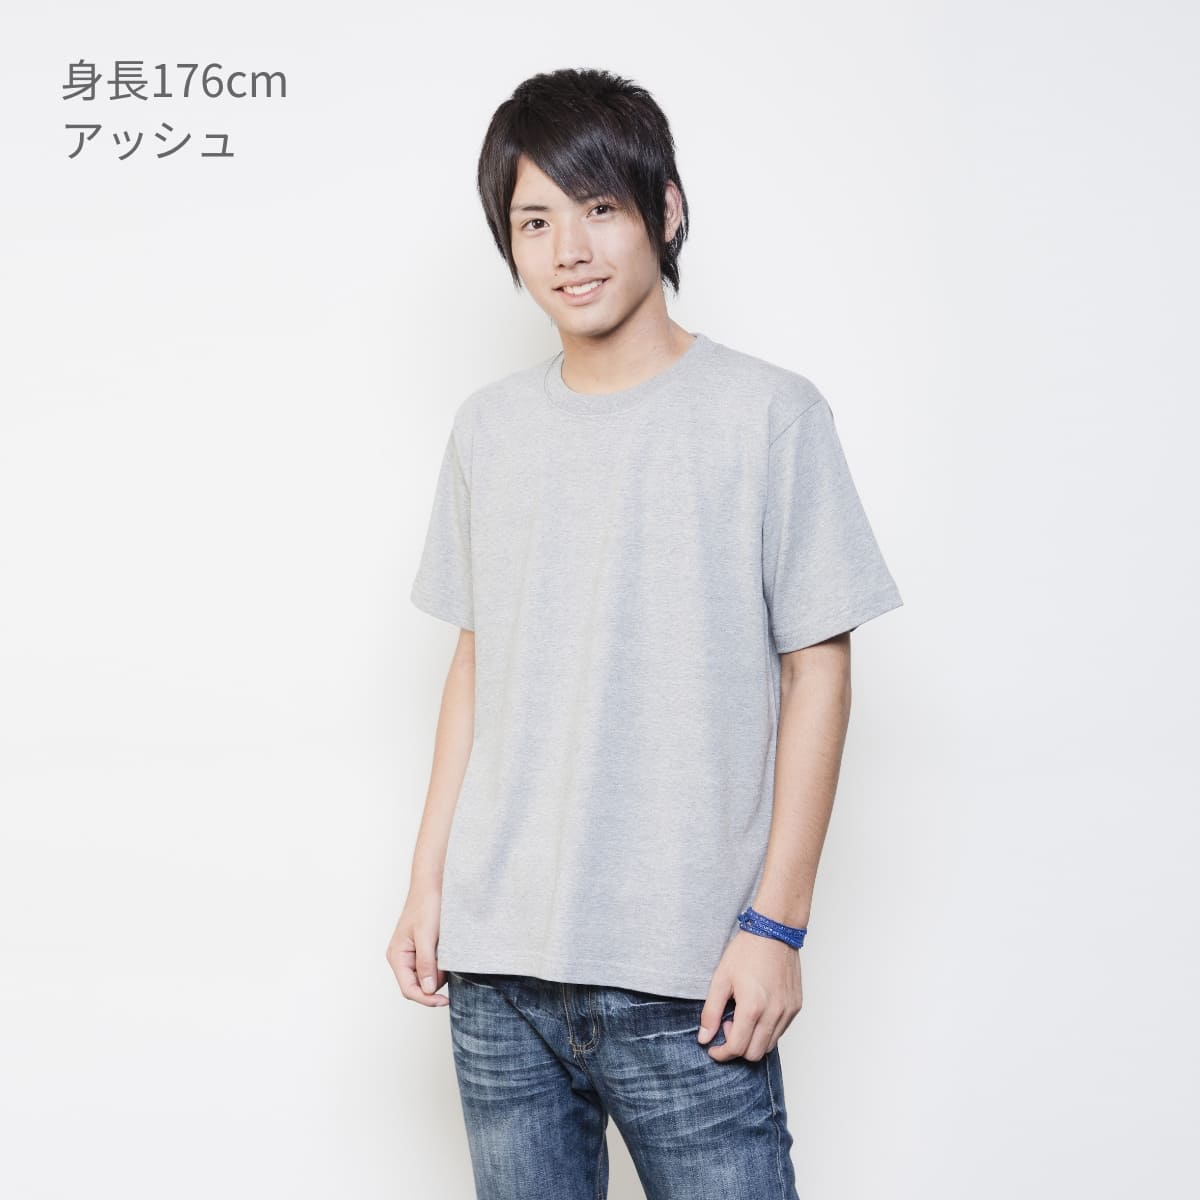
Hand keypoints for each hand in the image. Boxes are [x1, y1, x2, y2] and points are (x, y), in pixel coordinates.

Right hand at [385, 885, 448, 1006]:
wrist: (433, 883)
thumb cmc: (426, 904)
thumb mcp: (427, 935)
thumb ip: (426, 963)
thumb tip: (428, 990)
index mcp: (397, 956)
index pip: (408, 989)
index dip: (426, 999)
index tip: (444, 1001)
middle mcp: (401, 957)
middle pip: (416, 986)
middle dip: (434, 985)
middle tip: (450, 972)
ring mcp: (411, 953)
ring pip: (425, 977)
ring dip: (439, 973)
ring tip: (448, 955)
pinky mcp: (422, 948)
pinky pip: (431, 965)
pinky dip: (441, 964)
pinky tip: (447, 953)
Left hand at [697, 929, 802, 1060]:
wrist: (774, 931)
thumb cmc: (746, 951)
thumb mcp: (721, 978)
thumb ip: (711, 1012)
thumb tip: (704, 1038)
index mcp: (753, 1007)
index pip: (738, 1048)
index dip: (722, 1053)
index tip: (713, 1048)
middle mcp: (774, 1013)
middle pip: (754, 1054)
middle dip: (737, 1048)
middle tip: (727, 1025)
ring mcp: (787, 1011)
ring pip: (769, 1045)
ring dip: (752, 1041)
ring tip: (742, 1016)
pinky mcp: (796, 1006)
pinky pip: (780, 1031)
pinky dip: (766, 1031)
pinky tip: (757, 1012)